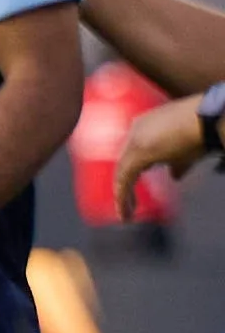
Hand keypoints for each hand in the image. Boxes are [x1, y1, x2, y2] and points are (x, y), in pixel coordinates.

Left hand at [114, 97, 210, 217]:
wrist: (210, 117)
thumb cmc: (204, 130)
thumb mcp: (188, 150)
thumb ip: (177, 164)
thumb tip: (173, 177)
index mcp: (146, 126)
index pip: (133, 153)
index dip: (133, 172)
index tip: (134, 189)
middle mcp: (136, 130)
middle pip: (124, 162)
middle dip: (125, 186)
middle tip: (128, 206)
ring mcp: (135, 140)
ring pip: (122, 172)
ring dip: (123, 195)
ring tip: (127, 215)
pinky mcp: (139, 153)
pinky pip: (124, 178)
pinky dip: (123, 196)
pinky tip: (126, 212)